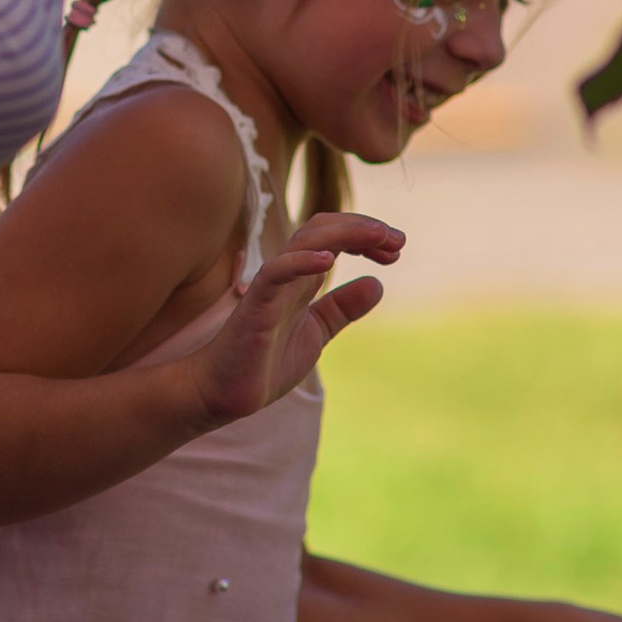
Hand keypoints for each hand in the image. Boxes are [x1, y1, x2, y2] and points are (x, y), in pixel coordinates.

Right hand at [182, 213, 403, 430]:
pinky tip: (327, 260)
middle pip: (322, 228)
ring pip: (303, 241)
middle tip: (397, 240)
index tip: (396, 251)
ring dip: (344, 233)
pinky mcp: (255, 306)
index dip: (367, 237)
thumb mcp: (316, 332)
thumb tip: (378, 285)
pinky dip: (299, 261)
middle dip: (363, 227)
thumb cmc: (264, 362)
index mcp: (302, 279)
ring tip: (377, 238)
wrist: (224, 393)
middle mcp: (287, 275)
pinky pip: (275, 273)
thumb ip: (342, 308)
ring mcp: (270, 287)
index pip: (334, 238)